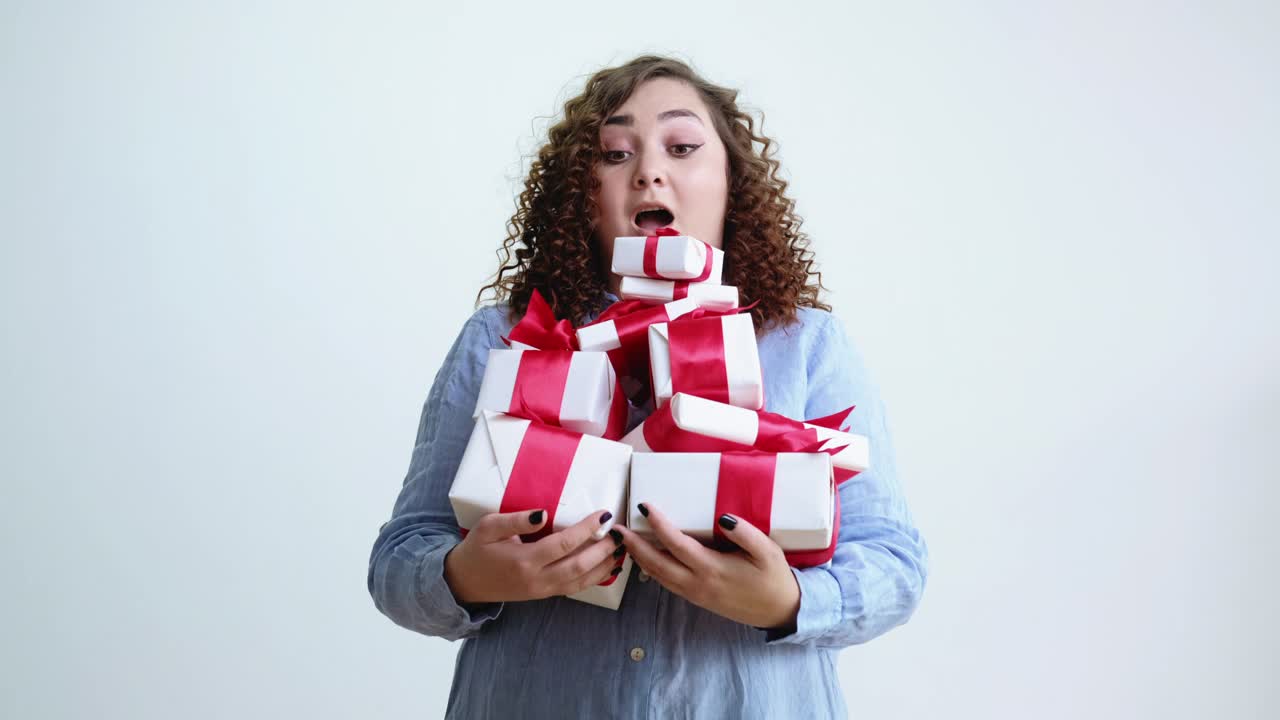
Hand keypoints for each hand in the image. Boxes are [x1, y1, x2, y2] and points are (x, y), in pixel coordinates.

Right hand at [444, 509, 624, 604]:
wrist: (464, 582)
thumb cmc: (477, 550)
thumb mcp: (488, 528)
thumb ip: (516, 520)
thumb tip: (543, 514)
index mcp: (524, 561)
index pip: (563, 544)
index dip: (586, 529)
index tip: (603, 514)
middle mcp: (537, 579)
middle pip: (579, 566)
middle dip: (602, 549)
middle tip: (619, 532)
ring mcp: (542, 590)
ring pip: (581, 581)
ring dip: (604, 566)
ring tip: (621, 549)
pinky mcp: (545, 594)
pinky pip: (574, 588)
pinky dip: (594, 578)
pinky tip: (608, 567)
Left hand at [616, 504, 799, 629]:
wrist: (780, 611)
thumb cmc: (774, 578)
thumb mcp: (767, 551)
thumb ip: (745, 533)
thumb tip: (722, 517)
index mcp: (712, 569)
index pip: (677, 544)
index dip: (658, 525)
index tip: (645, 506)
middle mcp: (698, 583)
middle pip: (657, 564)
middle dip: (635, 545)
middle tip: (618, 529)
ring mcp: (696, 594)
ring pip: (659, 576)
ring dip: (640, 558)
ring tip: (625, 541)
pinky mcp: (698, 599)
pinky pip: (668, 584)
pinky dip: (653, 570)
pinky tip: (647, 560)